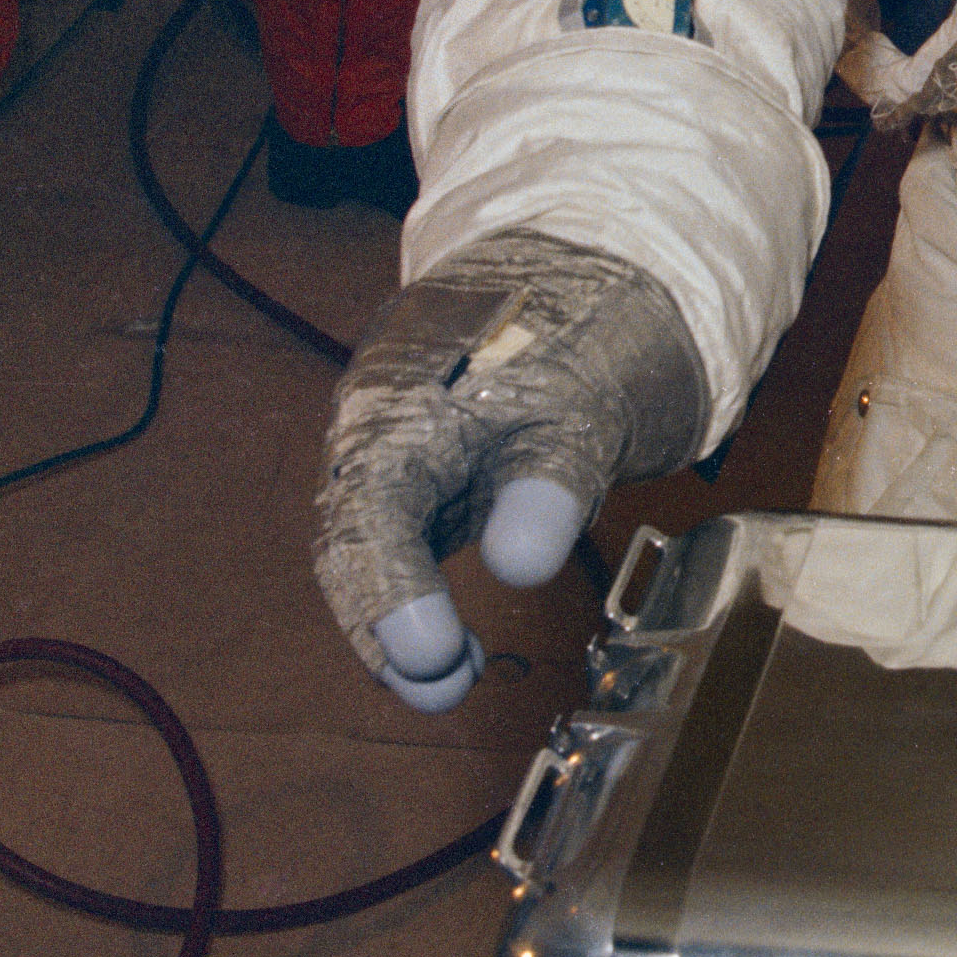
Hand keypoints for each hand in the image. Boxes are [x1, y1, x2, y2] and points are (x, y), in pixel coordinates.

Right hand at [311, 233, 705, 706]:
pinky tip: (463, 649)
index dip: (385, 590)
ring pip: (378, 549)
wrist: (600, 266)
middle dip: (383, 623)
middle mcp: (384, 428)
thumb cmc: (588, 325)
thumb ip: (551, 476)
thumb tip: (518, 564)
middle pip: (355, 540)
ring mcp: (406, 452)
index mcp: (404, 401)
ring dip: (402, 621)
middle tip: (440, 690)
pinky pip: (410, 545)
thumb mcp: (584, 397)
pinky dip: (426, 598)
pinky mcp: (435, 475)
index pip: (369, 511)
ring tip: (454, 679)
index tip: (424, 656)